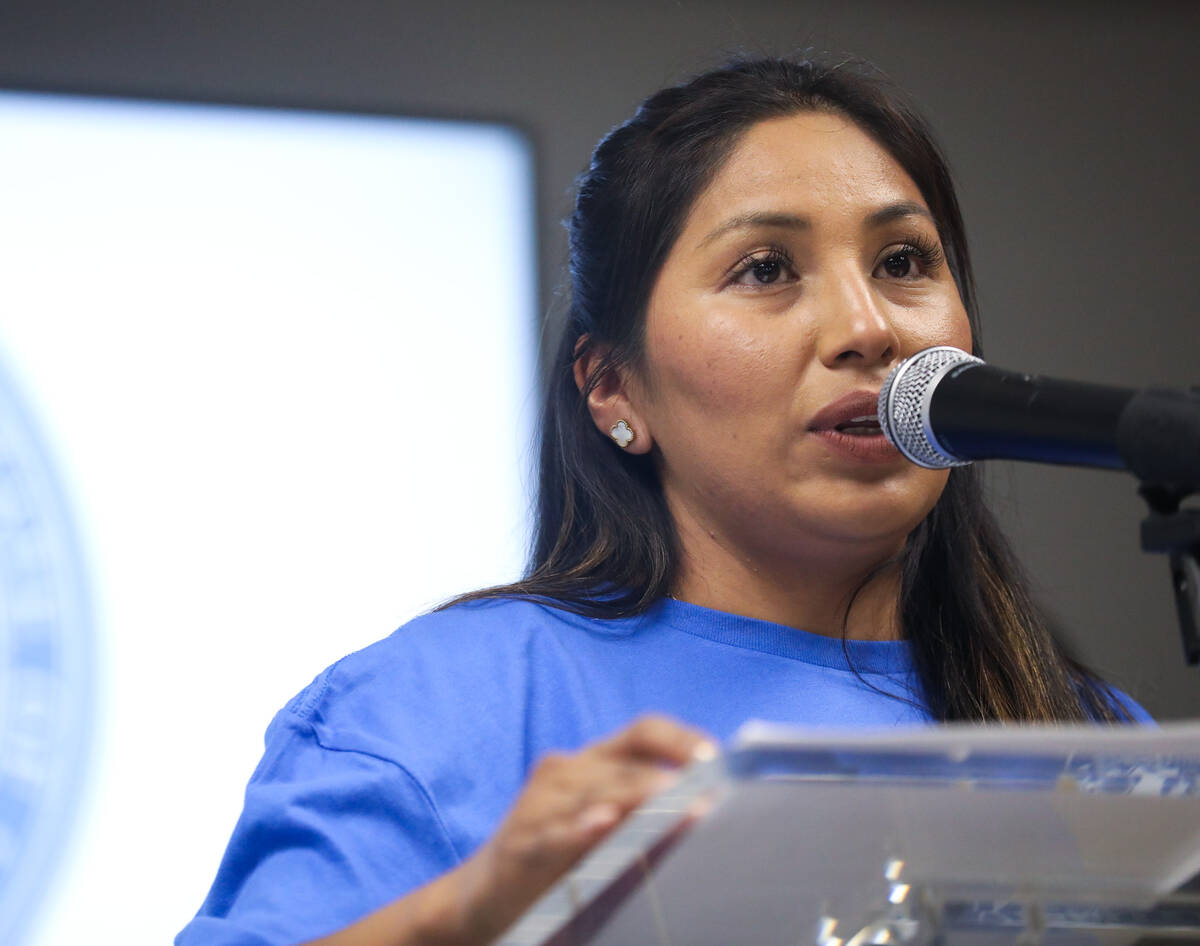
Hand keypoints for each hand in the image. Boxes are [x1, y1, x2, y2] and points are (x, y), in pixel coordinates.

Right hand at [449, 714, 714, 943]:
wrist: (484, 898)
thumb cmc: (560, 864)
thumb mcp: (608, 834)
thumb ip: (652, 821)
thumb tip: (708, 812)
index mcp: (592, 763)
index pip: (644, 732)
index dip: (681, 739)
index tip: (717, 760)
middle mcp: (565, 773)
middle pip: (625, 767)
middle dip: (669, 784)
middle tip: (707, 800)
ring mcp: (539, 805)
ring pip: (597, 794)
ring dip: (639, 800)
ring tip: (675, 805)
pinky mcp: (521, 843)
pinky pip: (556, 833)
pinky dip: (581, 828)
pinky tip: (603, 824)